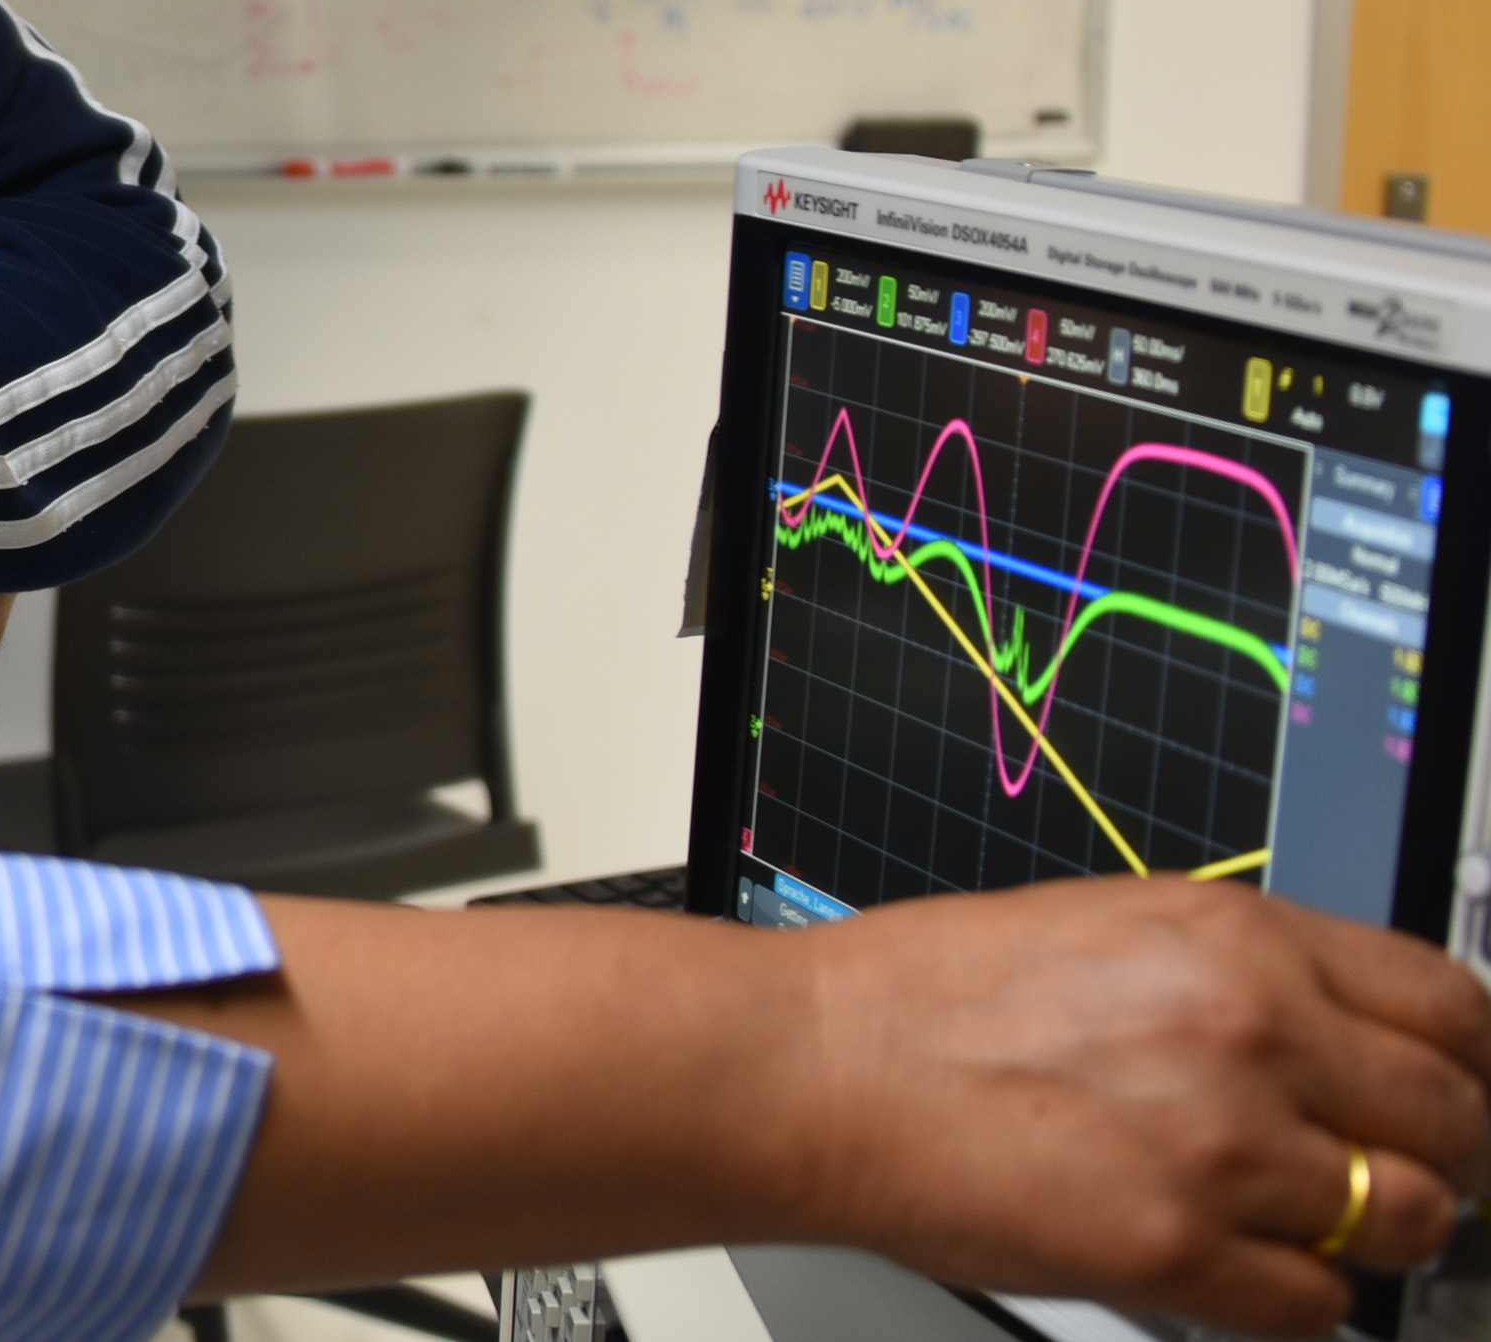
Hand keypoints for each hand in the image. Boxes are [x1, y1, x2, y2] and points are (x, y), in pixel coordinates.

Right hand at [121, 879, 1490, 1337]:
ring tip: (1287, 1225)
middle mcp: (1251, 1029)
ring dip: (1363, 1234)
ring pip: (1403, 1222)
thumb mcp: (1103, 928)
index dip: (1463, 1065)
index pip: (1452, 1006)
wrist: (807, 1066)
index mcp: (1236, 935)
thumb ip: (1236, 975)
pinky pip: (1315, 1308)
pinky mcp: (1174, 1247)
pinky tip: (1220, 1266)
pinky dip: (1287, 1302)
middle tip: (1382, 1176)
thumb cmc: (915, 999)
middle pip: (1455, 1120)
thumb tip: (1335, 1034)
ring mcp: (1220, 1142)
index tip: (1441, 1094)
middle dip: (1433, 1159)